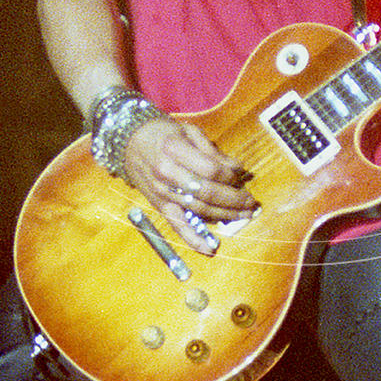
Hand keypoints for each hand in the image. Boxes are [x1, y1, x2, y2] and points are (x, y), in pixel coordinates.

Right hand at [123, 116, 256, 254]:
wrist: (129, 142)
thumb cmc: (163, 133)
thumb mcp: (188, 131)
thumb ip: (212, 151)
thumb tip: (236, 169)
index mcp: (175, 150)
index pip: (210, 169)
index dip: (230, 175)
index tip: (241, 175)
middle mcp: (167, 174)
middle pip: (207, 192)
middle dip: (234, 200)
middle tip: (251, 202)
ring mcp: (162, 193)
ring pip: (198, 209)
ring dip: (225, 215)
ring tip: (244, 215)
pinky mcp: (159, 206)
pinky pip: (177, 225)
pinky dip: (193, 238)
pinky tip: (209, 248)